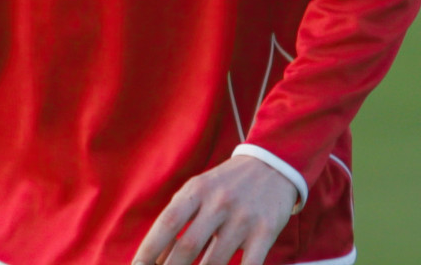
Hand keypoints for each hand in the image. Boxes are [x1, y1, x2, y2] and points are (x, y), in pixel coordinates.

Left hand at [131, 155, 296, 264]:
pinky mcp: (265, 232)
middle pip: (188, 246)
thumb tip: (155, 259)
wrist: (271, 165)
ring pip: (215, 261)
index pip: (168, 222)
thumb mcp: (199, 191)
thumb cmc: (226, 184)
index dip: (149, 248)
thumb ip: (179, 221)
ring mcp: (243, 218)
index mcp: (197, 190)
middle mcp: (218, 202)